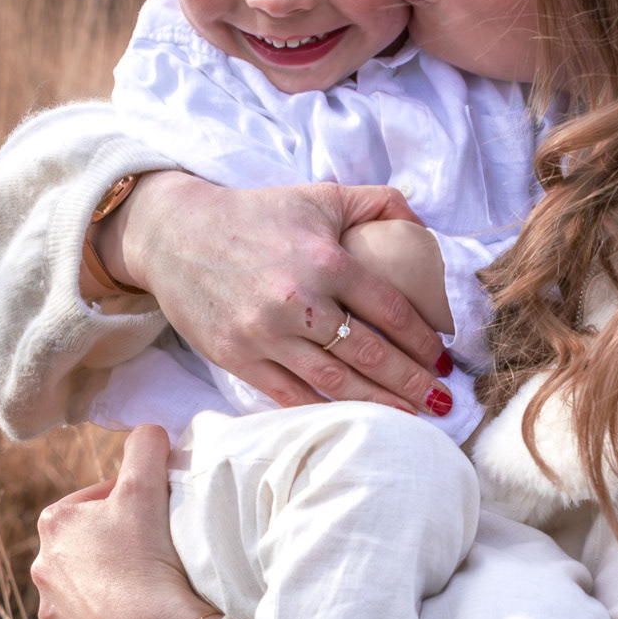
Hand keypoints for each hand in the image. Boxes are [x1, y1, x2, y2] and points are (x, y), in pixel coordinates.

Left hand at [32, 425, 219, 618]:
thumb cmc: (148, 555)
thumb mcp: (147, 485)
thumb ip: (144, 446)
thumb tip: (147, 430)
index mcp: (52, 524)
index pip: (94, 500)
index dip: (127, 501)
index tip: (152, 511)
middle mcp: (41, 568)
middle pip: (87, 545)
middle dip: (113, 542)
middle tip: (151, 547)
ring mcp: (53, 612)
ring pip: (85, 587)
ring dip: (108, 582)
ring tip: (144, 583)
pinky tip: (135, 617)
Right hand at [100, 173, 455, 416]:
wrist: (173, 234)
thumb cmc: (254, 215)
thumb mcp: (319, 196)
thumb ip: (376, 202)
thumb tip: (422, 223)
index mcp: (325, 260)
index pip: (390, 308)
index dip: (423, 338)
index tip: (444, 357)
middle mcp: (299, 300)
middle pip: (369, 353)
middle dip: (413, 381)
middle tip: (444, 401)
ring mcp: (266, 334)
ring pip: (336, 383)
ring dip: (380, 405)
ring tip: (413, 417)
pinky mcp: (238, 357)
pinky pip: (292, 396)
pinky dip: (329, 412)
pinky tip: (357, 422)